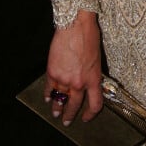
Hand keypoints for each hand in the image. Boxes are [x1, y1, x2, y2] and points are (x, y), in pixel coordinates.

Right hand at [44, 9, 102, 125]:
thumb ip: (92, 73)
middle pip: (75, 106)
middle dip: (70, 115)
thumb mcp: (97, 58)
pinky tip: (48, 97)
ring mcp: (65, 79)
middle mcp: (79, 82)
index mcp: (93, 78)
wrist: (76, 25)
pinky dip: (48, 94)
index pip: (95, 104)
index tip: (86, 118)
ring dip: (57, 108)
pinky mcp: (53, 72)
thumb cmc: (89, 36)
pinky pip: (50, 89)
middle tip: (67, 120)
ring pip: (60, 99)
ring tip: (56, 112)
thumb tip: (88, 83)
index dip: (91, 114)